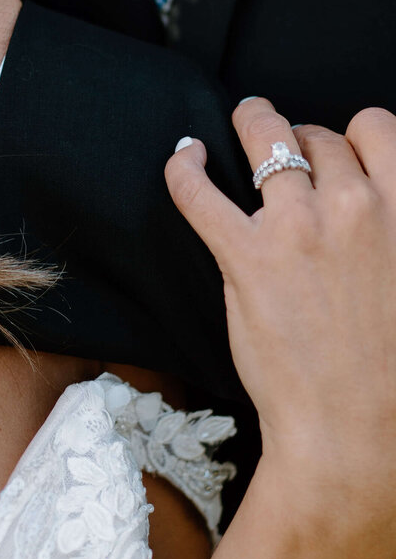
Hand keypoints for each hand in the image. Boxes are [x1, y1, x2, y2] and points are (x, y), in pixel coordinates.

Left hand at [166, 99, 395, 530]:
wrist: (360, 435)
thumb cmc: (393, 373)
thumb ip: (394, 234)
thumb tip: (378, 213)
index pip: (378, 128)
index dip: (353, 135)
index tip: (340, 151)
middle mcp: (355, 207)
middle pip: (319, 135)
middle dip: (304, 140)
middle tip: (289, 157)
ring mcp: (295, 228)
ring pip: (267, 138)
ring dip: (253, 125)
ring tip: (242, 123)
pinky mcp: (244, 255)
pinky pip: (199, 188)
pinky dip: (184, 164)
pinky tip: (184, 154)